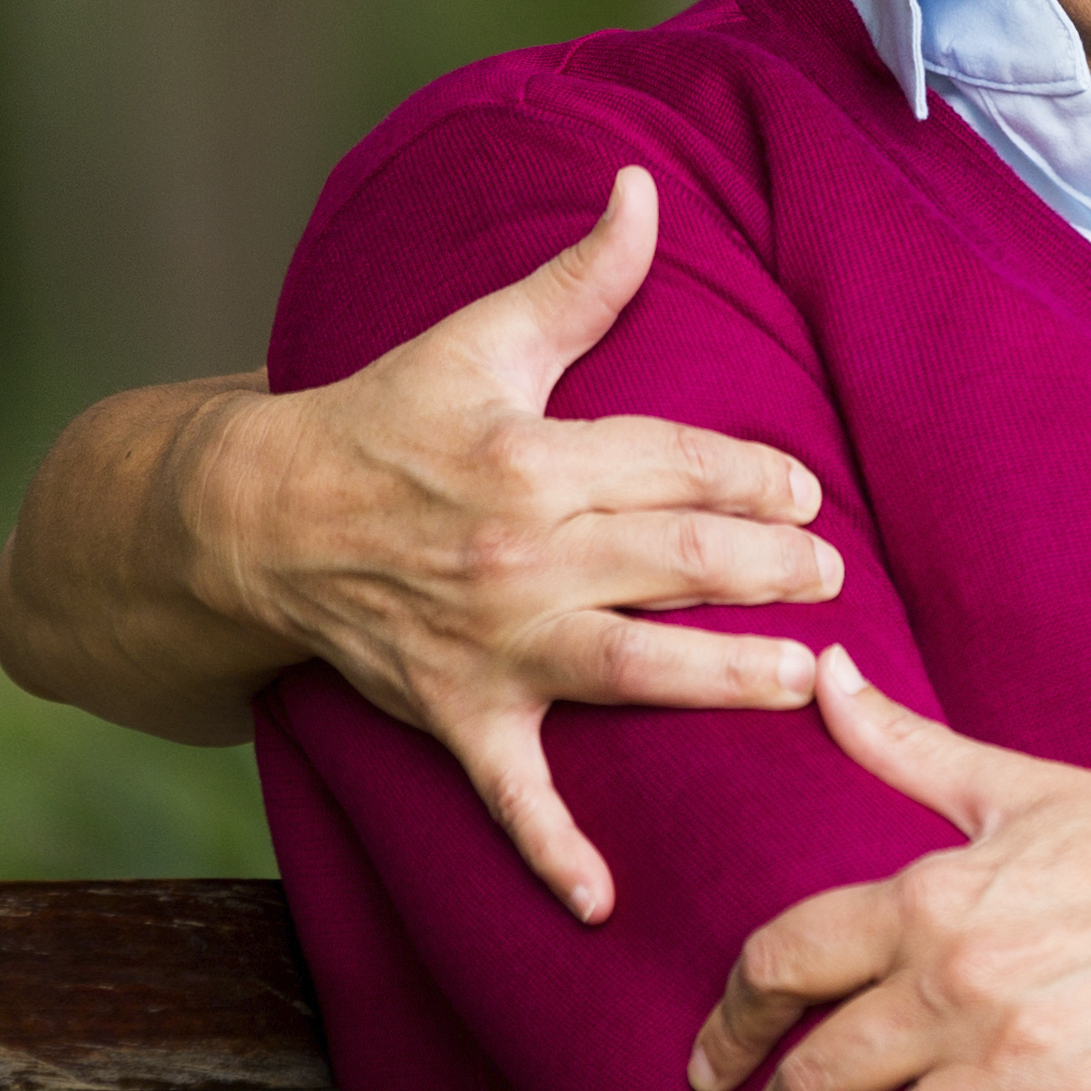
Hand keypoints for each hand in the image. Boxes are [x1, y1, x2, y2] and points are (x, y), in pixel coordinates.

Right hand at [217, 169, 840, 916]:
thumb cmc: (382, 420)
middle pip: (668, 558)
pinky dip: (551, 852)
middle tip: (831, 578)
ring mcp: (492, 642)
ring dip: (718, 678)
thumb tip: (644, 186)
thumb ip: (579, 278)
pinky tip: (602, 904)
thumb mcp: (478, 340)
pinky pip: (510, 794)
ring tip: (801, 680)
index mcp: (532, 457)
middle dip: (762, 568)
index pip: (666, 462)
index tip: (806, 493)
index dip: (746, 475)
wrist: (258, 519)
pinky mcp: (459, 712)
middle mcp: (520, 553)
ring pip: (626, 665)